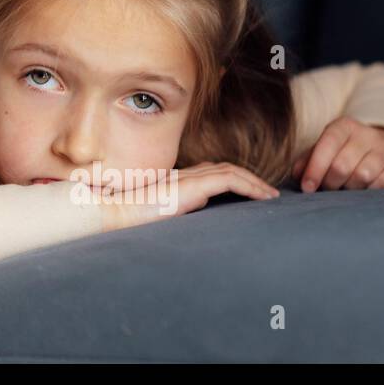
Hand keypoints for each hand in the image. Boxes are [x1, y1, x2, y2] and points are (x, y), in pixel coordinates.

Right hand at [99, 162, 277, 230]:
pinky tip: (262, 197)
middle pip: (222, 168)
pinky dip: (249, 185)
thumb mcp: (156, 212)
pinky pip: (229, 179)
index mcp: (173, 180)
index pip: (208, 172)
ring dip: (254, 182)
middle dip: (248, 179)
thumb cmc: (126, 216)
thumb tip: (192, 209)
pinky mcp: (191, 185)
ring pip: (230, 171)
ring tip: (270, 196)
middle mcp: (182, 175)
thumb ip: (174, 208)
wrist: (113, 212)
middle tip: (267, 194)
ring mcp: (186, 178)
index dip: (231, 179)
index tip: (247, 193)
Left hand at [289, 116, 383, 191]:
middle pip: (342, 166)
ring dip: (348, 189)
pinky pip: (381, 185)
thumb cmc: (345, 151)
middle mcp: (366, 135)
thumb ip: (308, 159)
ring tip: (345, 188)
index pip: (326, 145)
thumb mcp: (325, 147)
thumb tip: (297, 175)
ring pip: (361, 177)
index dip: (314, 168)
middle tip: (326, 189)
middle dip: (329, 183)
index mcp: (344, 126)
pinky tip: (363, 190)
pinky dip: (368, 192)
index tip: (307, 187)